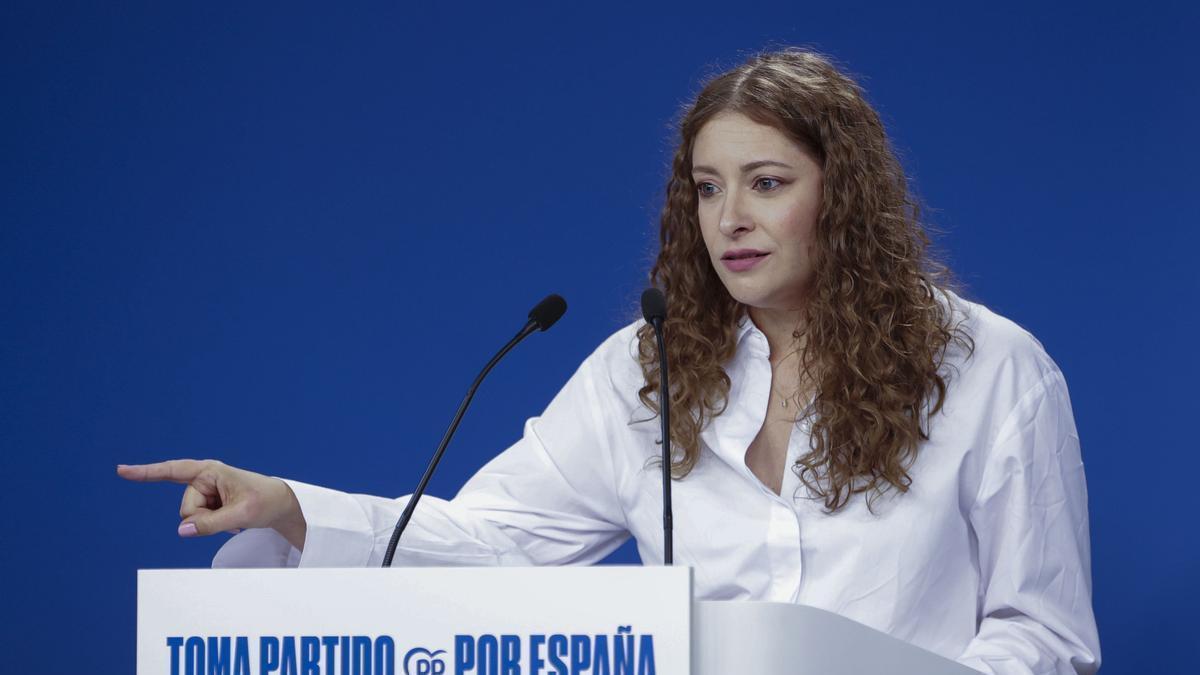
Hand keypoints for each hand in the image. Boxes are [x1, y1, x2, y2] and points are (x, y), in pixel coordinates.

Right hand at [117, 459, 306, 549]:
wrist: (280, 504)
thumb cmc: (264, 502)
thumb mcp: (241, 515)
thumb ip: (211, 524)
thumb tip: (182, 531)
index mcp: (210, 471)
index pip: (172, 471)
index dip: (145, 472)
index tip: (121, 470)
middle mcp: (204, 479)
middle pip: (186, 511)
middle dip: (204, 519)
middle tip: (233, 514)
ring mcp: (205, 492)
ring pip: (191, 520)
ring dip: (211, 523)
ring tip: (234, 514)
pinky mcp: (208, 503)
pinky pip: (199, 523)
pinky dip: (215, 526)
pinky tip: (233, 519)